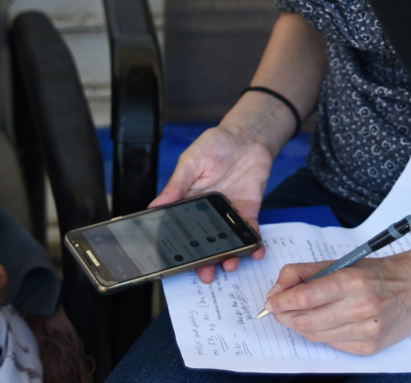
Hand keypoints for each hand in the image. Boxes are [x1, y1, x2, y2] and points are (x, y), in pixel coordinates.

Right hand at [149, 124, 275, 282]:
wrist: (246, 136)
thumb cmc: (215, 144)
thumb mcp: (190, 162)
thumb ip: (175, 185)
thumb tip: (154, 206)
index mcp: (188, 201)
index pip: (181, 229)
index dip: (179, 247)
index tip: (176, 263)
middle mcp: (207, 213)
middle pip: (205, 243)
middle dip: (204, 261)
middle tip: (205, 274)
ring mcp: (228, 214)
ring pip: (227, 242)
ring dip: (229, 257)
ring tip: (229, 265)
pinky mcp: (248, 211)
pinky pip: (251, 232)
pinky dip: (254, 243)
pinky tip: (255, 251)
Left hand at [262, 253, 410, 355]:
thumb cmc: (378, 274)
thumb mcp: (341, 263)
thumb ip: (305, 273)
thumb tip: (277, 289)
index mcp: (352, 281)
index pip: (305, 297)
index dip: (281, 301)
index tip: (271, 301)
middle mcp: (360, 307)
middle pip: (306, 320)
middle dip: (285, 315)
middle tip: (279, 309)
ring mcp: (366, 331)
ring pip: (315, 335)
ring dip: (300, 325)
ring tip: (300, 313)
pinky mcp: (369, 347)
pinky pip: (331, 344)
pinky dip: (321, 334)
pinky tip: (324, 322)